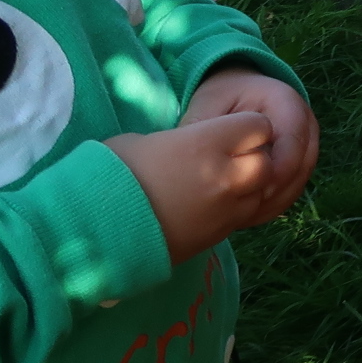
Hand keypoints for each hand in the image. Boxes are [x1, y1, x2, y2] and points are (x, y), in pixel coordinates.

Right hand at [103, 112, 285, 264]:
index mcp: (208, 143)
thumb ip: (181, 139)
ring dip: (248, 186)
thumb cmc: (110, 176)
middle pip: (267, 161)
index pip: (258, 125)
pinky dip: (235, 209)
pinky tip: (207, 206)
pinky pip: (243, 216)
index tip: (227, 131)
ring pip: (261, 192)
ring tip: (217, 184)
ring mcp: (226, 210)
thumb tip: (188, 143)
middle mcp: (227, 176)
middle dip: (254, 157)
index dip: (245, 127)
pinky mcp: (218, 237)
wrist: (95, 232)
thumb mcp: (143, 141)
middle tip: (227, 159)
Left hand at [184, 67, 318, 216]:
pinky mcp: (300, 164)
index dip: (276, 168)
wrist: (237, 94)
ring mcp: (307, 144)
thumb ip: (206, 127)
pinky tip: (246, 216)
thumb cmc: (221, 99)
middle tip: (242, 210)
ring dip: (274, 202)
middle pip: (303, 164)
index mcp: (286, 101)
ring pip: (300, 181)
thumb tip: (200, 160)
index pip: (293, 140)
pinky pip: (293, 189)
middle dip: (275, 191)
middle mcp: (306, 123)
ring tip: (240, 216)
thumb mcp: (209, 105)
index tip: (248, 189)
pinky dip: (273, 205)